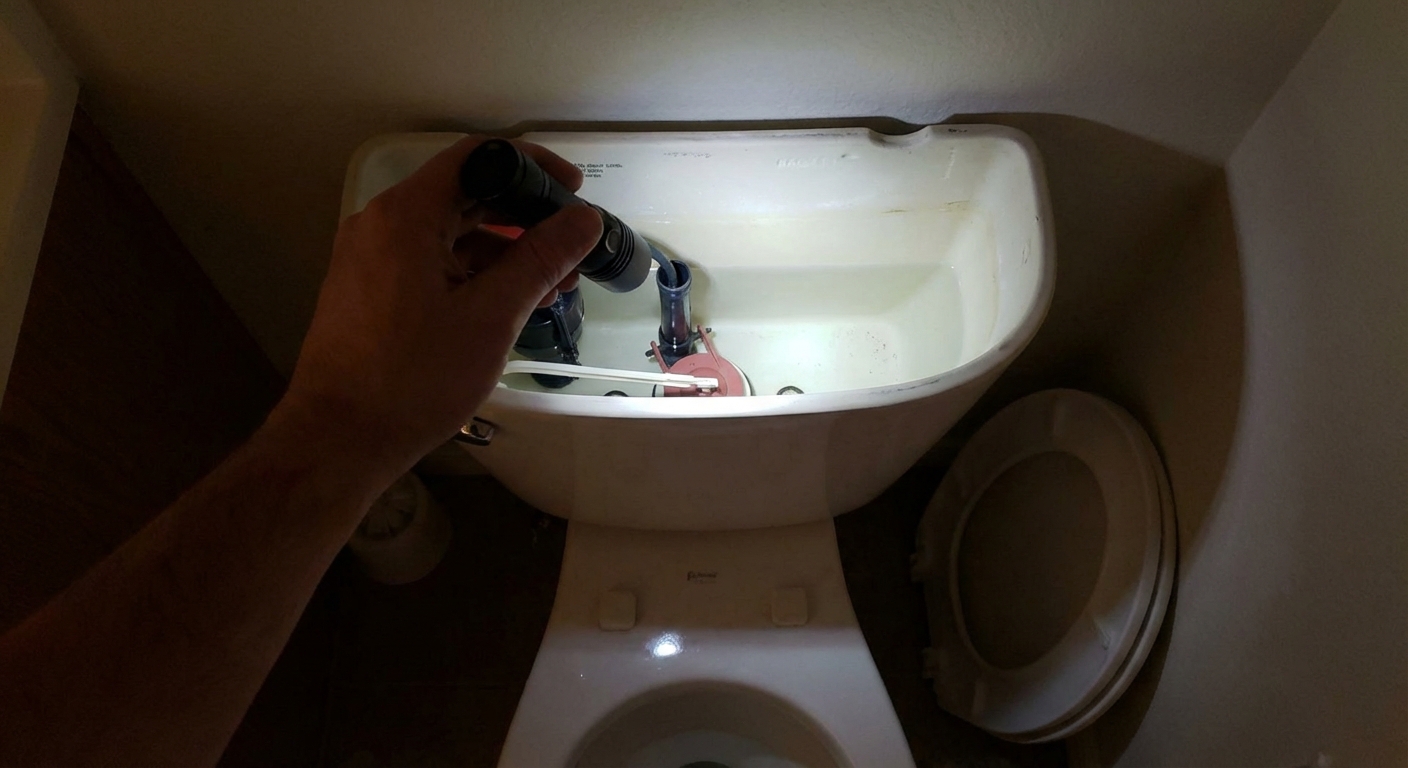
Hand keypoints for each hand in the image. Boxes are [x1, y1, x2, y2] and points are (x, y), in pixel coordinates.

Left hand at [277, 135, 601, 477]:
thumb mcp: (491, 316)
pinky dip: (472, 275)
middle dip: (523, 217)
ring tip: (553, 285)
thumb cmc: (413, 377)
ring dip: (503, 252)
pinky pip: (430, 264)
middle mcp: (381, 225)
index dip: (531, 166)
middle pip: (463, 196)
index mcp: (405, 215)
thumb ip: (541, 259)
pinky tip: (508, 305)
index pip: (476, 158)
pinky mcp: (370, 293)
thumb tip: (584, 220)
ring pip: (449, 236)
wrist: (339, 440)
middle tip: (571, 244)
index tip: (573, 192)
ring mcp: (371, 260)